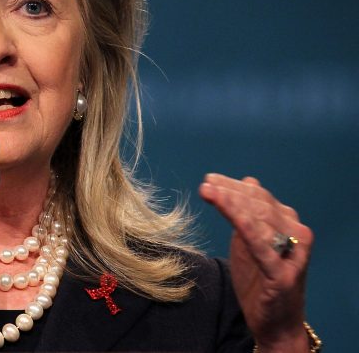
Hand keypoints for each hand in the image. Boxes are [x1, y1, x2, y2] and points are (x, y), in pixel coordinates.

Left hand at [199, 173, 312, 351]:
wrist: (275, 322)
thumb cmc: (261, 280)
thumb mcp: (251, 242)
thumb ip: (250, 214)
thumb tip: (249, 181)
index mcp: (289, 224)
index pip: (259, 197)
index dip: (233, 186)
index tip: (209, 179)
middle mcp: (297, 234)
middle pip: (259, 204)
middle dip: (229, 191)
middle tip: (205, 184)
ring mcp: (293, 254)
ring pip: (260, 219)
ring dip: (232, 202)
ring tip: (209, 192)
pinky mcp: (282, 274)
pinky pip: (260, 244)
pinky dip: (243, 223)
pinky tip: (227, 210)